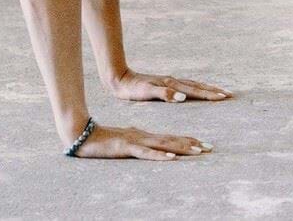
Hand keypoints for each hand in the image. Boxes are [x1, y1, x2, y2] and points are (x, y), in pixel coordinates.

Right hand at [70, 123, 211, 160]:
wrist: (82, 135)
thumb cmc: (103, 140)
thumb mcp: (126, 141)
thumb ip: (140, 143)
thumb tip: (153, 147)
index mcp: (144, 135)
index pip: (171, 138)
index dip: (188, 141)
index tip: (204, 145)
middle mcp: (144, 136)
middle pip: (172, 140)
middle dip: (192, 144)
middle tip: (210, 148)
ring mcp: (136, 141)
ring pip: (163, 144)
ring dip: (182, 148)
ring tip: (198, 151)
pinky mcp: (126, 147)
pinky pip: (145, 153)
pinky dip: (160, 155)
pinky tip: (172, 157)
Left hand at [107, 69, 233, 102]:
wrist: (119, 79)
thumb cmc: (132, 89)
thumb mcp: (146, 92)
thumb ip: (164, 94)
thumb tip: (183, 97)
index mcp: (171, 85)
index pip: (195, 90)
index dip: (210, 94)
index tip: (224, 97)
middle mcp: (173, 81)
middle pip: (198, 86)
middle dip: (213, 91)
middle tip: (229, 95)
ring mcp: (170, 82)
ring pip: (193, 85)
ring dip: (207, 89)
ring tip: (218, 92)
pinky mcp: (165, 84)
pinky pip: (186, 86)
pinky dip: (196, 88)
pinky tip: (196, 91)